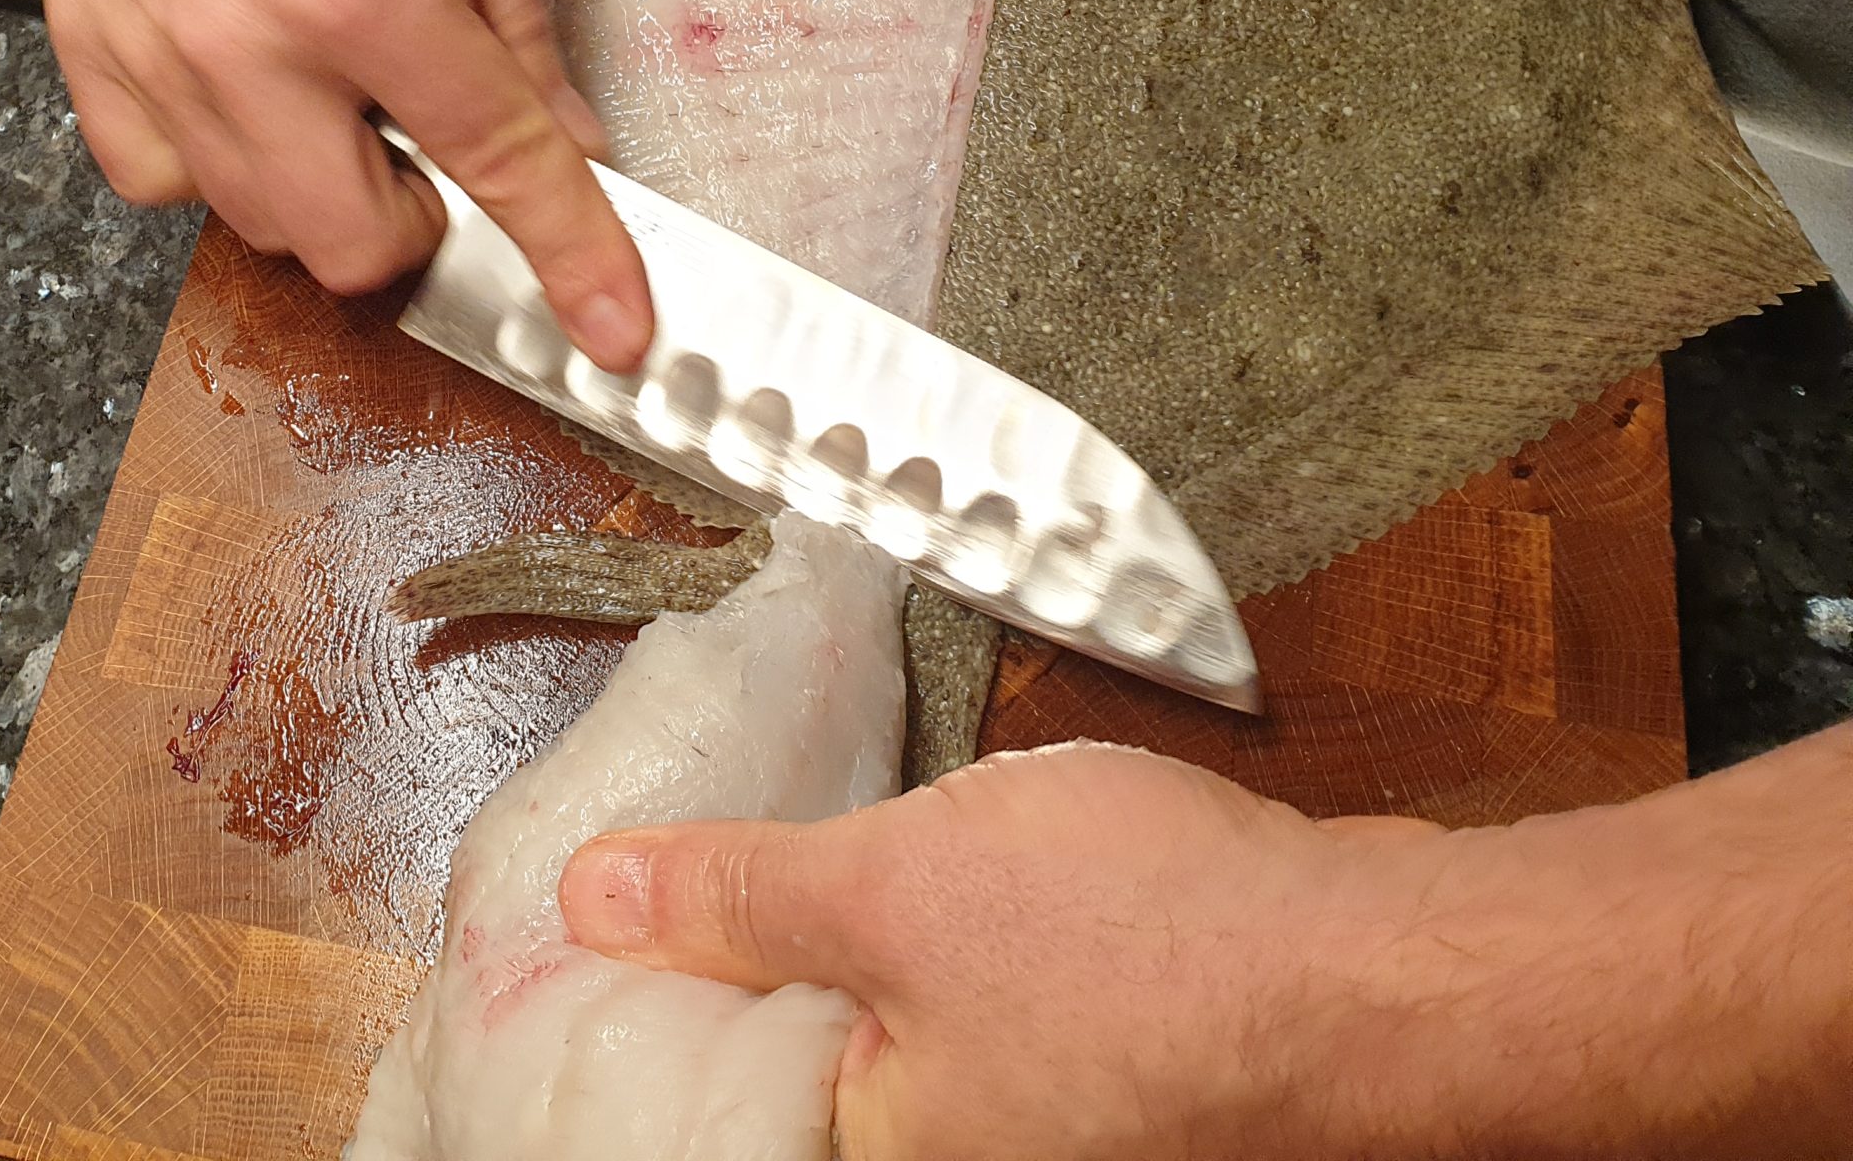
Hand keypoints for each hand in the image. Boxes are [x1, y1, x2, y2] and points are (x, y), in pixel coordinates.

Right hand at [34, 0, 652, 368]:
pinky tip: (245, 84)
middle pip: (350, 244)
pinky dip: (211, 161)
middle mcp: (244, 40)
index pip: (492, 165)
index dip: (569, 258)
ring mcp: (147, 45)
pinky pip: (149, 176)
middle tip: (432, 143)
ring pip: (250, 222)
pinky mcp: (81, 31)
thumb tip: (566, 145)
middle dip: (418, 221)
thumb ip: (525, 23)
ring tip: (335, 88)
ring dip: (318, 186)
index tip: (612, 333)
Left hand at [561, 742, 1450, 1158]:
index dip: (640, 998)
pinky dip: (922, 934)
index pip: (700, 1104)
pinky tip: (910, 857)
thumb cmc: (1153, 948)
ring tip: (769, 840)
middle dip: (726, 959)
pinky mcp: (1094, 1068)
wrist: (1377, 963)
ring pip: (876, 1027)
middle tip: (668, 853)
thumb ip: (737, 897)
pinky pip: (960, 1005)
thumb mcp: (896, 887)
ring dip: (826, 936)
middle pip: (784, 1066)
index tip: (589, 913)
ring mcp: (1030, 1126)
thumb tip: (595, 898)